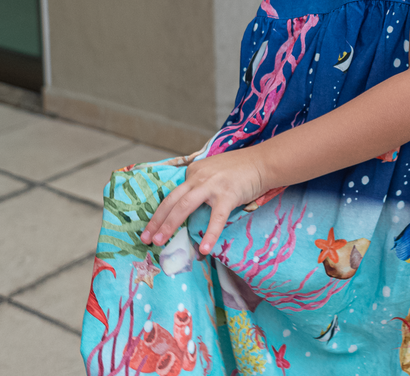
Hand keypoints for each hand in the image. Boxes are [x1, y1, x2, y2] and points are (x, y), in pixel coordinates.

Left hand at [140, 148, 266, 254]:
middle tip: (146, 238)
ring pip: (185, 206)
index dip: (161, 212)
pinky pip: (216, 218)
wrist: (263, 162)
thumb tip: (188, 209)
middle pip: (172, 200)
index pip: (174, 194)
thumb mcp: (214, 172)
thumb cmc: (241, 170)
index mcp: (194, 171)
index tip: (152, 227)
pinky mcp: (228, 194)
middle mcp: (199, 176)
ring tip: (160, 242)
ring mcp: (213, 185)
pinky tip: (204, 249)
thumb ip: (200, 185)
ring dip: (170, 225)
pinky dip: (210, 234)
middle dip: (157, 221)